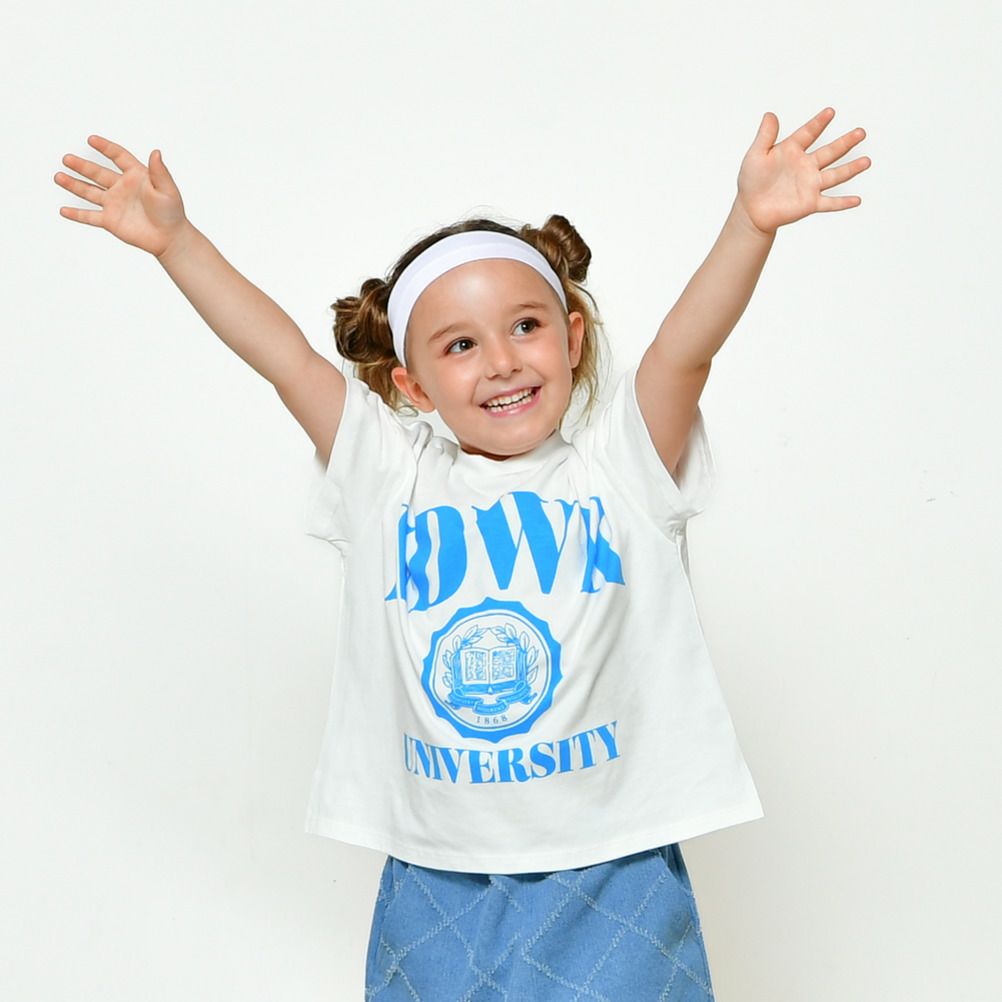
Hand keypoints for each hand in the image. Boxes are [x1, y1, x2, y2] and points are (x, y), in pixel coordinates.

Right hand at [54, 135, 189, 257]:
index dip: (106, 148)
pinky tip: (63, 210)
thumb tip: (156, 152)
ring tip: (59, 176)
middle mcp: (122, 188)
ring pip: (89, 192)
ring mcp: (114, 204)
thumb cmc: (172, 213)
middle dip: (81, 166)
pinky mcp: (110, 221)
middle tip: (67, 159)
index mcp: (136, 176)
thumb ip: (159, 172)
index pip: (118, 157)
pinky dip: (76, 214)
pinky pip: (90, 217)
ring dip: (74, 184)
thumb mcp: (167, 190)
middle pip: (97, 173)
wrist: (170, 239)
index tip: (92, 140)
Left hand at [734, 107, 870, 235]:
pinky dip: (842, 203)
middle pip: (829, 152)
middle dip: (845, 142)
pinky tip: (857, 200)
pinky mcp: (809, 203)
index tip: (830, 112)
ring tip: (866, 161)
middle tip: (860, 132)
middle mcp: (805, 166)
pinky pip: (829, 203)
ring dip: (851, 169)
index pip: (808, 133)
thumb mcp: (755, 156)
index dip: (818, 123)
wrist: (750, 210)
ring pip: (835, 175)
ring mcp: (809, 184)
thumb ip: (765, 136)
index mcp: (792, 151)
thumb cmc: (751, 182)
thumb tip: (769, 114)